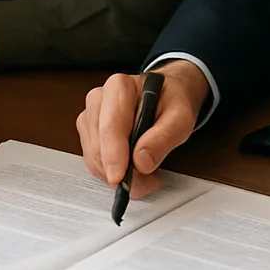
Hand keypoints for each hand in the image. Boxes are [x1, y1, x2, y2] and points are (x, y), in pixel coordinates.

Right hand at [76, 60, 210, 197]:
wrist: (166, 95)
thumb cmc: (171, 102)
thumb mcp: (180, 118)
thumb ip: (163, 138)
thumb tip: (141, 162)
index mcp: (119, 87)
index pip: (110, 126)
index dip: (113, 155)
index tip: (120, 177)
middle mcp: (99, 98)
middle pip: (98, 145)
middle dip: (120, 171)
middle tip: (148, 181)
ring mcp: (91, 116)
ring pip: (93, 157)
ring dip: (117, 175)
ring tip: (146, 175)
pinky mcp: (89, 132)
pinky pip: (94, 161)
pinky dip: (112, 173)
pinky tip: (131, 170)